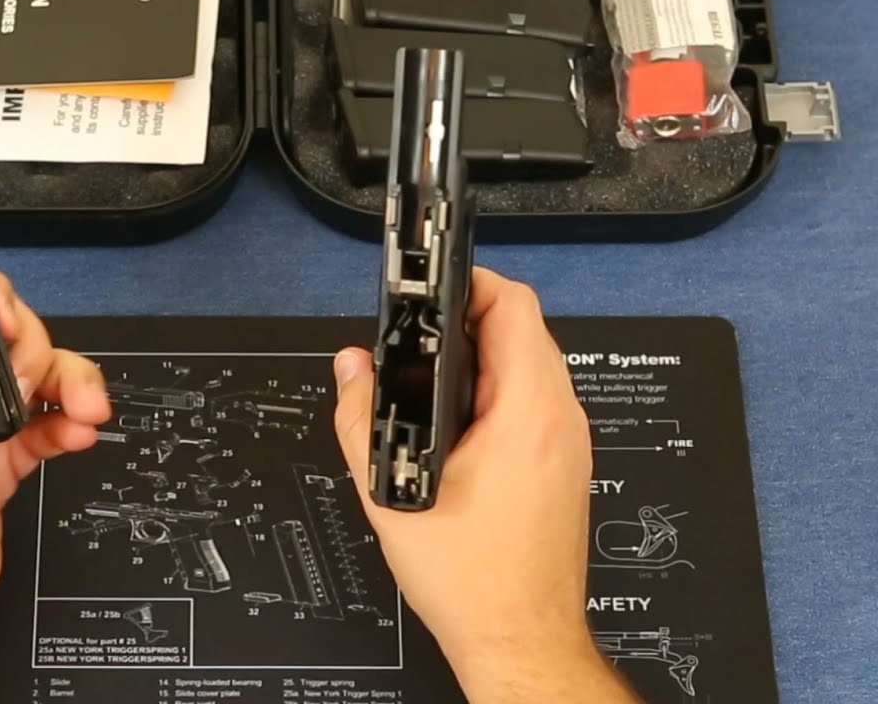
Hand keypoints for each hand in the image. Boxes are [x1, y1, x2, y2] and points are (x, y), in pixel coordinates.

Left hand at [0, 254, 111, 651]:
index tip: (13, 334)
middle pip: (11, 341)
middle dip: (43, 355)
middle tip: (38, 386)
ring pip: (36, 381)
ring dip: (69, 389)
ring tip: (85, 412)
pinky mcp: (0, 460)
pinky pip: (46, 426)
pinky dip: (67, 427)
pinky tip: (75, 437)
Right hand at [332, 268, 637, 701]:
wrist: (519, 638)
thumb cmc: (473, 580)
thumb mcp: (391, 491)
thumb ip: (360, 417)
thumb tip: (351, 367)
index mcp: (529, 415)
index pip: (513, 306)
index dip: (468, 283)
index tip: (430, 287)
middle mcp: (561, 421)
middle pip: (523, 330)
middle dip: (467, 322)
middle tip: (417, 335)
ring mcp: (569, 443)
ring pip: (532, 366)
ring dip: (482, 358)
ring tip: (429, 377)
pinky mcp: (565, 463)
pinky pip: (535, 402)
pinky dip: (498, 393)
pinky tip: (457, 422)